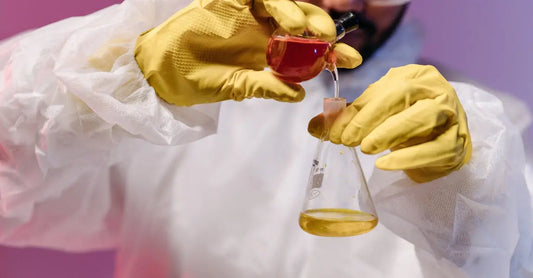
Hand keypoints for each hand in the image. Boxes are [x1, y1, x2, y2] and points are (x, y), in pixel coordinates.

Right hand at [134, 0, 361, 105]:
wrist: (162, 69)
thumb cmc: (200, 80)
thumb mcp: (238, 87)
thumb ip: (267, 86)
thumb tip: (300, 94)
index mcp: (270, 52)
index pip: (307, 49)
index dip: (331, 52)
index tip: (353, 59)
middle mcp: (264, 30)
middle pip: (300, 22)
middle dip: (320, 28)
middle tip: (329, 38)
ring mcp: (247, 13)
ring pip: (282, 3)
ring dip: (297, 13)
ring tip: (304, 28)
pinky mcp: (228, 0)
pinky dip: (273, 0)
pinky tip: (281, 15)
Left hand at [308, 64, 471, 182]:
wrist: (442, 141)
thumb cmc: (405, 122)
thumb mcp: (376, 114)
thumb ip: (348, 118)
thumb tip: (314, 126)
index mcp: (415, 76)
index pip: (384, 89)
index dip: (356, 110)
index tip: (334, 130)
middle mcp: (437, 90)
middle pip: (404, 96)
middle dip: (370, 119)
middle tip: (347, 140)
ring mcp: (452, 115)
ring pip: (424, 118)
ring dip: (390, 133)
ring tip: (366, 148)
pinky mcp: (457, 143)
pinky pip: (435, 149)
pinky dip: (408, 158)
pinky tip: (384, 165)